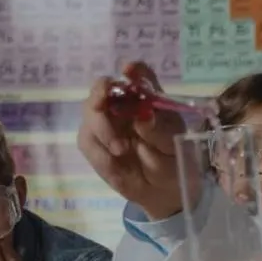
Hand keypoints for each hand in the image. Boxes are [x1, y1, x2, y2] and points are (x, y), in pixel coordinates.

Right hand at [77, 61, 185, 219]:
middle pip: (102, 88)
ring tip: (122, 149)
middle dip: (100, 93)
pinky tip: (116, 160)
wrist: (163, 190)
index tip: (129, 70)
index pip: (139, 75)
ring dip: (103, 129)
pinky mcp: (93, 143)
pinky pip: (88, 140)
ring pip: (90, 112)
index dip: (134, 70)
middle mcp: (123, 105)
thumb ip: (159, 129)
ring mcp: (104, 122)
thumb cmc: (173, 160)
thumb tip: (144, 115)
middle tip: (102, 103)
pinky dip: (100, 151)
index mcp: (147, 99)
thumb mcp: (173, 145)